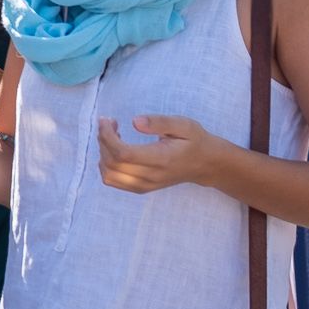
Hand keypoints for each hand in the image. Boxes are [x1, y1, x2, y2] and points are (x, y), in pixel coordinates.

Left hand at [96, 115, 228, 193]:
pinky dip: (106, 165)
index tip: (106, 120)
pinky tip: (115, 149)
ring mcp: (145, 184)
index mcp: (161, 159)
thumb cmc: (194, 141)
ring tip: (112, 135)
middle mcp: (151, 175)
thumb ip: (159, 122)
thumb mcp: (183, 124)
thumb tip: (134, 122)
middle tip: (110, 122)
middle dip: (103, 141)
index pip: (123, 154)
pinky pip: (113, 181)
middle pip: (112, 164)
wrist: (206, 164)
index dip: (108, 137)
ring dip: (102, 153)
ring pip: (109, 175)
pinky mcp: (141, 188)